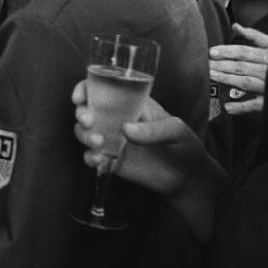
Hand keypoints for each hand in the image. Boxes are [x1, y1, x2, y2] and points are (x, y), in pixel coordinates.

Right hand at [71, 80, 214, 195]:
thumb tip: (125, 129)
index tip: (79, 97)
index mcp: (130, 104)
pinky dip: (89, 157)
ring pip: (84, 132)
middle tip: (90, 122)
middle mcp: (116, 119)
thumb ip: (154, 129)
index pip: (101, 89)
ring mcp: (112, 140)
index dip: (85, 89)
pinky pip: (91, 156)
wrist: (188, 178)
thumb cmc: (185, 145)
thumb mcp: (176, 130)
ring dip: (84, 135)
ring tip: (99, 143)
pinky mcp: (111, 160)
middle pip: (86, 110)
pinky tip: (100, 160)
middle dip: (81, 114)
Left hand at [209, 23, 267, 114]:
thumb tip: (235, 27)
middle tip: (205, 64)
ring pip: (245, 82)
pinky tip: (228, 107)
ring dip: (226, 79)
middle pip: (241, 66)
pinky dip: (242, 107)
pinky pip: (256, 105)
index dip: (227, 51)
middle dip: (221, 65)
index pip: (244, 52)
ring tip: (210, 76)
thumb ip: (255, 37)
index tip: (211, 52)